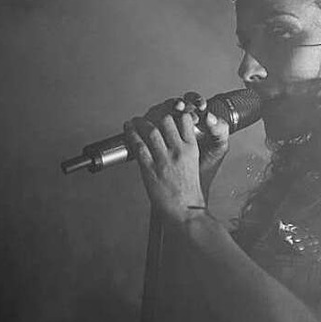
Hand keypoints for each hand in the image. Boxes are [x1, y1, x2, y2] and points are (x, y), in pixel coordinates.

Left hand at [124, 95, 208, 223]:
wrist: (185, 209)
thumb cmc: (188, 190)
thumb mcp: (192, 164)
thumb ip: (182, 149)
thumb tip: (169, 137)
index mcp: (191, 148)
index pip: (183, 120)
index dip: (174, 113)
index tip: (166, 112)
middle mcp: (178, 151)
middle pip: (166, 121)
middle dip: (155, 116)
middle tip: (147, 116)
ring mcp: (163, 159)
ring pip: (151, 130)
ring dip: (140, 122)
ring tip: (135, 121)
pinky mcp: (150, 168)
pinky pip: (138, 146)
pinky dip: (131, 135)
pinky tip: (128, 130)